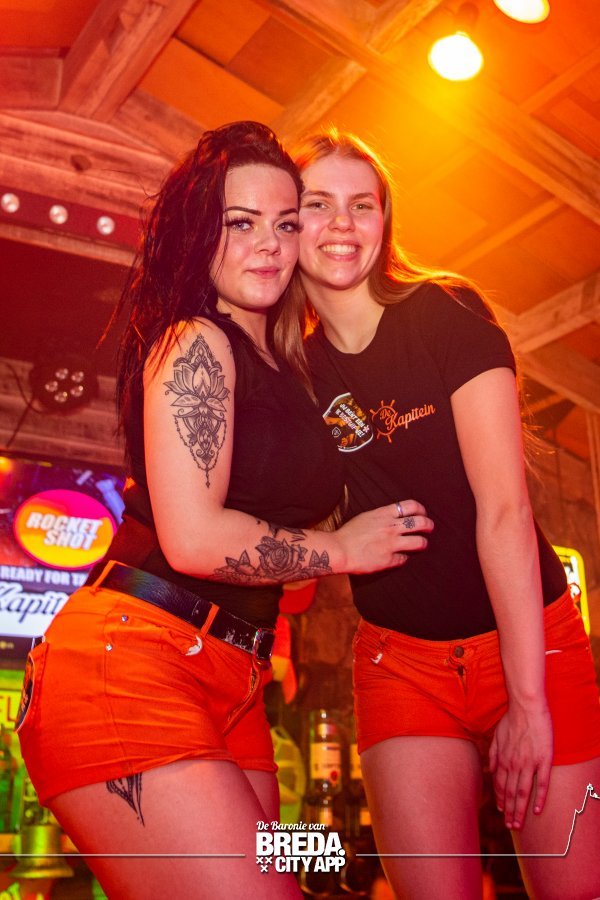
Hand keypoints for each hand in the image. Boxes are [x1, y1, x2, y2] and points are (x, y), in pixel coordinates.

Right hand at [336, 500, 432, 574]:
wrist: (339, 550)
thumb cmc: (348, 534)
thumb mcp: (366, 517)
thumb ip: (381, 517)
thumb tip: (393, 518)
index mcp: (383, 514)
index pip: (410, 506)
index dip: (421, 509)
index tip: (422, 513)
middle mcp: (390, 527)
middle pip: (420, 522)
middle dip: (429, 525)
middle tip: (430, 528)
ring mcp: (391, 544)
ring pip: (419, 542)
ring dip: (423, 543)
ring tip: (422, 544)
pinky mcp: (389, 560)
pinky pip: (404, 558)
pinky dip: (403, 558)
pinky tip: (400, 557)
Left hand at [489, 698, 552, 829]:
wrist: (526, 707)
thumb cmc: (511, 720)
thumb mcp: (496, 736)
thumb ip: (493, 753)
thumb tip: (490, 768)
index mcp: (502, 759)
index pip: (500, 786)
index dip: (500, 800)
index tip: (501, 812)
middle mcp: (513, 764)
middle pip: (510, 794)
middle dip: (508, 811)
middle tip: (510, 826)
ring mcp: (528, 763)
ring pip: (522, 793)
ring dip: (519, 811)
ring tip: (518, 824)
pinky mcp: (543, 760)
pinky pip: (541, 784)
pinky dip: (539, 799)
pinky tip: (536, 811)